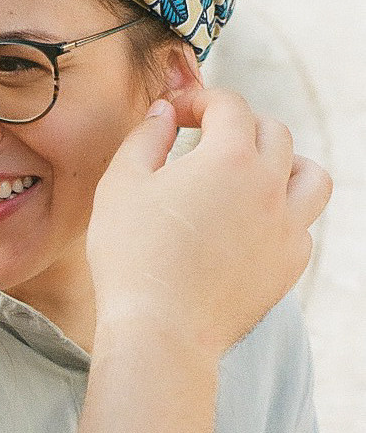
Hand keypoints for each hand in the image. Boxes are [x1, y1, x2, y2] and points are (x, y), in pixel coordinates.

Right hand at [87, 86, 331, 357]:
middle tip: (209, 140)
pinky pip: (303, 227)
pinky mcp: (288, 266)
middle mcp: (270, 185)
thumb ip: (146, 137)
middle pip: (274, 133)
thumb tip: (166, 112)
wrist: (161, 333)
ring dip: (286, 164)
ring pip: (310, 176)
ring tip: (257, 175)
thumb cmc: (133, 258)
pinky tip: (253, 226)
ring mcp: (287, 227)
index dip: (201, 100)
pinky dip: (283, 216)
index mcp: (230, 156)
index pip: (229, 105)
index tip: (178, 113)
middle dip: (241, 126)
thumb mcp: (121, 185)